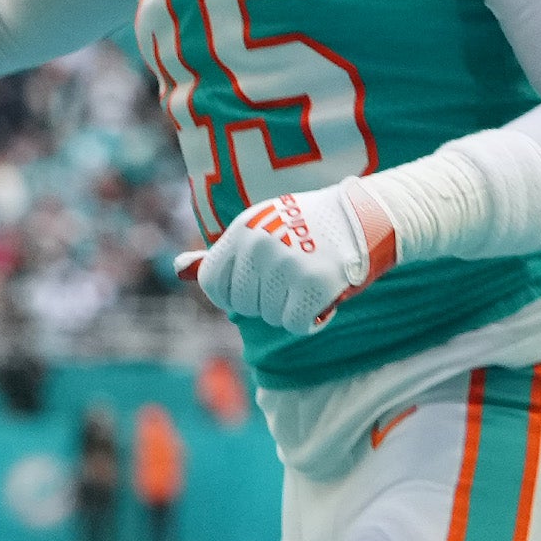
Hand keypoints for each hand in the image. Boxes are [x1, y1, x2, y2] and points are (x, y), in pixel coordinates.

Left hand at [176, 179, 397, 332]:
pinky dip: (310, 321)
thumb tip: (176, 269)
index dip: (230, 295)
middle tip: (290, 284)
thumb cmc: (307, 226)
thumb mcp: (260, 227)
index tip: (252, 292)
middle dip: (266, 302)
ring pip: (269, 316)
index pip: (212, 282)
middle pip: (243, 304)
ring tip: (308, 284)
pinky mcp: (315, 282)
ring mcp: (286, 264)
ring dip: (289, 310)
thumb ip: (224, 253)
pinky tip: (323, 299)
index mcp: (242, 230)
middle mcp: (259, 245)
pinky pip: (296, 324)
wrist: (364, 216)